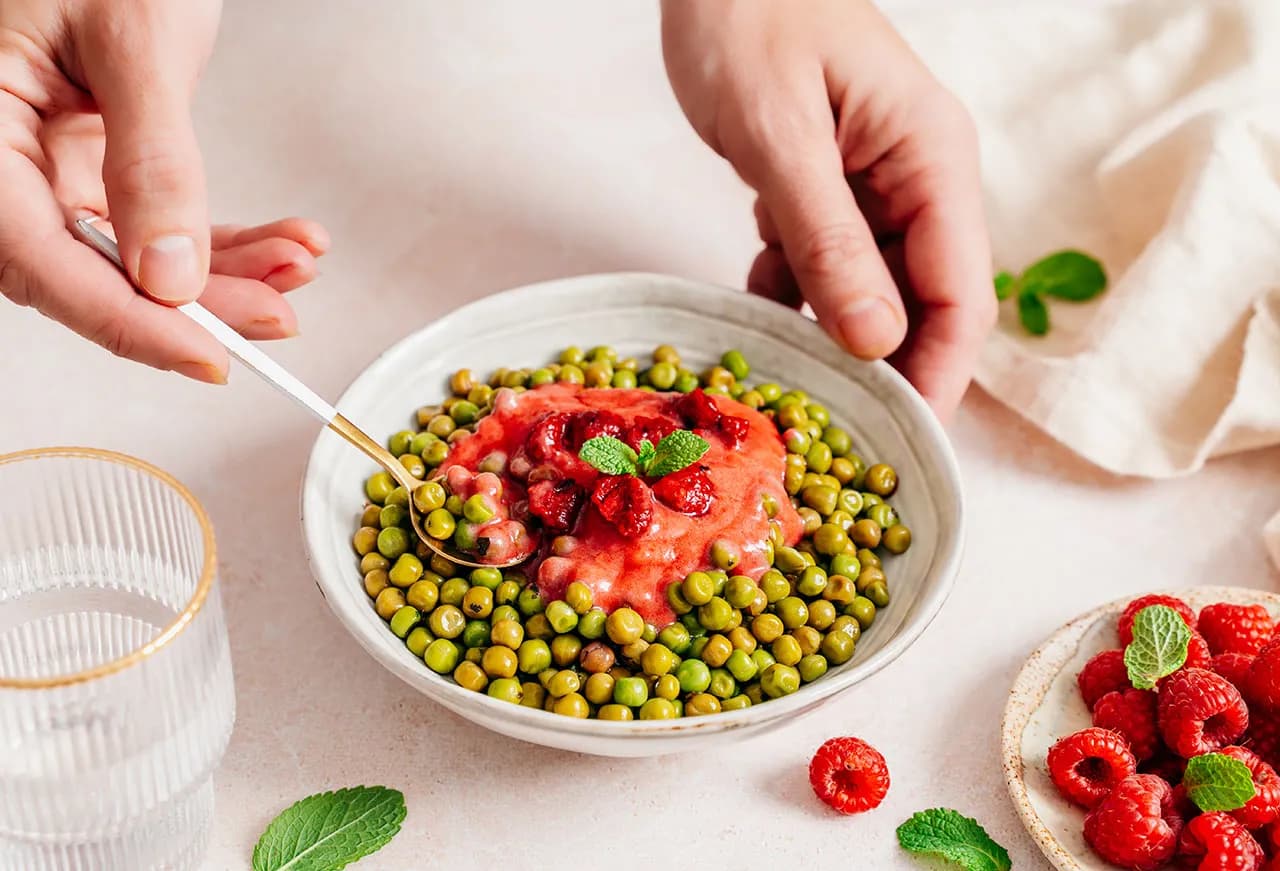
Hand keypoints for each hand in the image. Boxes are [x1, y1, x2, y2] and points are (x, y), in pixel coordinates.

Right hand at [0, 0, 326, 382]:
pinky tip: (283, 243)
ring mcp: (53, 167)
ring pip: (139, 259)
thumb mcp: (132, 39)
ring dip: (228, 275)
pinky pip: (162, 225)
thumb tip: (167, 270)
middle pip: (95, 272)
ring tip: (297, 264)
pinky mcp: (99, 166)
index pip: (43, 260)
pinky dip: (228, 240)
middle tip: (277, 314)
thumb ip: (150, 158)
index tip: (206, 356)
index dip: (128, 322)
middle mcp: (9, 162)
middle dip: (198, 303)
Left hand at [661, 0, 994, 418]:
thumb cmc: (748, 17)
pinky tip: (752, 313)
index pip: (960, 294)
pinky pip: (817, 263)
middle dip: (880, 372)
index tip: (904, 444)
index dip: (937, 376)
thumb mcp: (781, 134)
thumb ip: (828, 239)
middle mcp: (913, 179)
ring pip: (864, 290)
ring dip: (826, 338)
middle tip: (835, 440)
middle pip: (917, 303)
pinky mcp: (822, 189)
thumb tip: (877, 342)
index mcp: (931, 159)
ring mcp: (868, 186)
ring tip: (787, 393)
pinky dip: (787, 293)